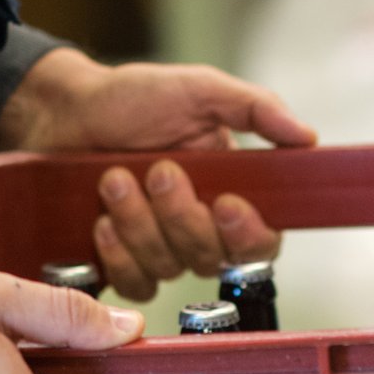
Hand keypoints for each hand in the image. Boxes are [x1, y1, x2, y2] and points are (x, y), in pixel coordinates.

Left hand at [0, 47, 316, 301]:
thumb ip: (255, 108)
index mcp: (228, 190)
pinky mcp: (119, 261)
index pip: (261, 240)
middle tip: (158, 170)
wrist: (65, 111)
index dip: (249, 234)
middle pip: (211, 255)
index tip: (227, 204)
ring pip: (168, 266)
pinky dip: (117, 255)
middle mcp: (196, 226)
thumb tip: (308, 138)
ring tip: (112, 178)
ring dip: (139, 222)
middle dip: (181, 215)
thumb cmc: (131, 98)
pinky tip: (101, 222)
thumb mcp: (198, 90)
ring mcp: (157, 247)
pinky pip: (133, 283)